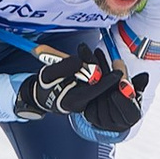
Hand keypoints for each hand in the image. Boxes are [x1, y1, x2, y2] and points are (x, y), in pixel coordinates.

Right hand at [16, 46, 148, 135]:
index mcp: (74, 99)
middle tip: (118, 62)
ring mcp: (85, 99)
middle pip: (101, 86)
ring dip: (105, 70)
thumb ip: (62, 67)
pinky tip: (99, 58)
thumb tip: (78, 61)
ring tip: (107, 57)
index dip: (108, 81)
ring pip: (100, 83)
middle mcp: (83, 102)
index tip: (119, 72)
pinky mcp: (86, 94)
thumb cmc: (43, 84)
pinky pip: (97, 83)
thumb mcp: (48, 74)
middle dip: (110, 74)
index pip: (95, 90)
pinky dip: (99, 71)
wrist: (40, 95)